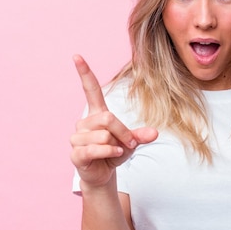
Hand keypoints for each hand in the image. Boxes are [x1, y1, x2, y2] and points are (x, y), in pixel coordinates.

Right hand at [69, 54, 157, 188]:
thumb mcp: (131, 141)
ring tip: (117, 151)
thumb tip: (154, 133)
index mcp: (96, 114)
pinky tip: (115, 154)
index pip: (90, 89)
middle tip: (129, 143)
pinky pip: (95, 148)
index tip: (77, 56)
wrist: (104, 174)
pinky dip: (110, 152)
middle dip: (123, 132)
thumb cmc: (115, 153)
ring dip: (117, 145)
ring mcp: (77, 138)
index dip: (84, 73)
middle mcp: (84, 122)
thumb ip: (141, 135)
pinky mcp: (76, 153)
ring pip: (103, 135)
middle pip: (107, 118)